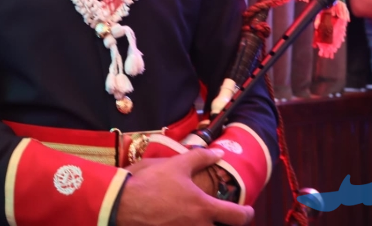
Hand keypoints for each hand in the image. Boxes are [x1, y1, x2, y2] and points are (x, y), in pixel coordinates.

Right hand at [116, 148, 253, 225]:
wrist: (124, 205)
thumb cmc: (152, 184)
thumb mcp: (177, 165)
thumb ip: (201, 158)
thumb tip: (219, 153)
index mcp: (204, 208)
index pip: (237, 217)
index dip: (246, 214)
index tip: (248, 211)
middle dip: (224, 223)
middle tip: (223, 216)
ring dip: (205, 225)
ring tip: (200, 219)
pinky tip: (179, 222)